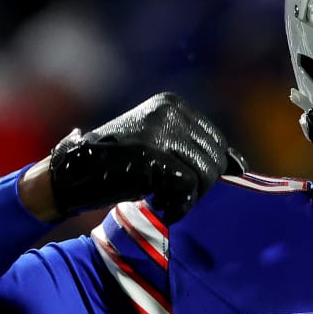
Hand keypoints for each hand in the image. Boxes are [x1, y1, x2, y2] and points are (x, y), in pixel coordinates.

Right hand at [25, 92, 241, 222]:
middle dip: (201, 187)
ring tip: (164, 203)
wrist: (71, 175)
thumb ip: (196, 152)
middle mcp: (169, 110)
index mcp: (173, 104)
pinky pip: (188, 186)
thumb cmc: (117, 167)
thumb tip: (241, 166)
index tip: (189, 190)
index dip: (211, 173)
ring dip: (189, 198)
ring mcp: (159, 130)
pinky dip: (179, 205)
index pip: (217, 141)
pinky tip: (161, 208)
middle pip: (214, 158)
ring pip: (205, 173)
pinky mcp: (150, 154)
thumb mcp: (160, 149)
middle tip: (172, 199)